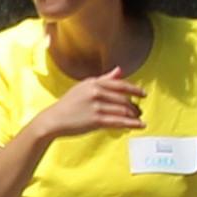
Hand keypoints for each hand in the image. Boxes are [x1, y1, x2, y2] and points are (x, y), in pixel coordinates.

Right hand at [25, 69, 143, 147]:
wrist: (53, 120)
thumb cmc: (68, 104)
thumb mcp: (84, 87)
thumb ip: (104, 79)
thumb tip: (120, 71)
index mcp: (94, 83)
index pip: (120, 84)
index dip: (134, 89)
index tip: (143, 93)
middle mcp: (96, 92)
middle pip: (123, 99)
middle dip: (134, 106)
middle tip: (139, 111)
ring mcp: (96, 106)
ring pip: (123, 111)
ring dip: (134, 116)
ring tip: (138, 119)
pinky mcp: (96, 120)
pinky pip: (119, 122)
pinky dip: (132, 124)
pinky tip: (139, 125)